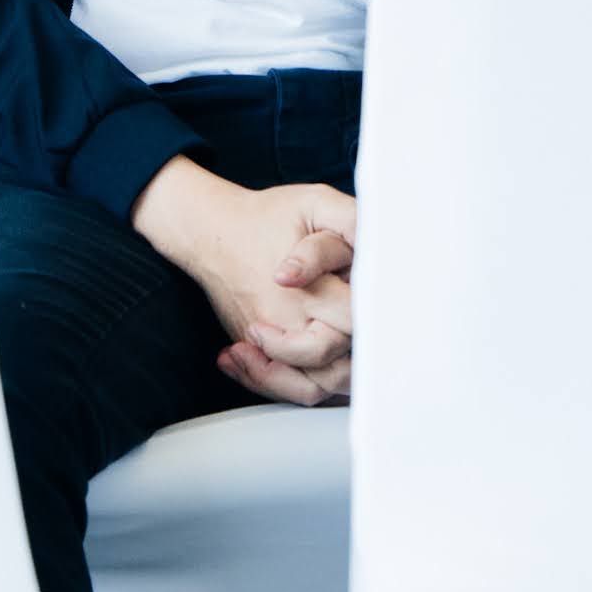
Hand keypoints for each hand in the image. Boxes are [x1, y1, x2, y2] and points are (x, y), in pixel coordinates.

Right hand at [132, 156, 355, 405]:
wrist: (210, 230)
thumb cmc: (267, 216)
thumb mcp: (314, 203)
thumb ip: (352, 221)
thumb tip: (381, 245)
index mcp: (309, 290)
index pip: (357, 323)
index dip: (375, 316)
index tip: (378, 301)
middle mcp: (287, 323)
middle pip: (340, 363)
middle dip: (360, 347)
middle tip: (363, 320)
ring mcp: (268, 343)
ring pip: (316, 386)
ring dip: (337, 378)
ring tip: (346, 349)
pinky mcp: (255, 350)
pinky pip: (285, 388)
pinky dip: (305, 388)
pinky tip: (317, 366)